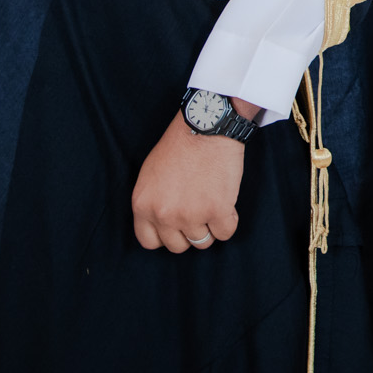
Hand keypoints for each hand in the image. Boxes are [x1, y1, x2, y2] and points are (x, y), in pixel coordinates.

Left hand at [131, 99, 250, 252]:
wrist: (206, 126)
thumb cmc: (179, 145)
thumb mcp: (150, 175)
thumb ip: (152, 202)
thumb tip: (162, 224)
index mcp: (143, 205)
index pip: (149, 242)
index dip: (165, 235)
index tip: (176, 226)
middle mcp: (164, 214)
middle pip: (178, 246)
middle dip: (189, 232)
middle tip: (198, 212)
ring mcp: (191, 215)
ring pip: (203, 242)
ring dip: (210, 225)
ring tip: (213, 202)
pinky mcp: (218, 210)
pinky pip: (226, 232)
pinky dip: (229, 221)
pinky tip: (227, 203)